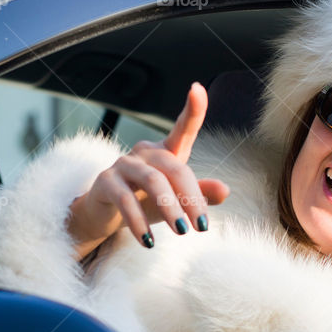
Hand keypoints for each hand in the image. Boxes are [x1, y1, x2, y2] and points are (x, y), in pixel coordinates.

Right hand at [69, 82, 230, 255]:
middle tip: (202, 227)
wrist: (105, 216)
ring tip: (183, 233)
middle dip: (191, 197)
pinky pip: (126, 201)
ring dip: (170, 209)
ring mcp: (123, 165)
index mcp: (165, 153)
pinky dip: (139, 223)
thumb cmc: (146, 203)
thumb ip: (200, 195)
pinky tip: (149, 242)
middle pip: (174, 168)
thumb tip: (226, 190)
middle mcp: (144, 153)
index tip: (198, 88)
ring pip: (152, 182)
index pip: (181, 129)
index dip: (192, 109)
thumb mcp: (176, 202)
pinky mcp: (105, 182)